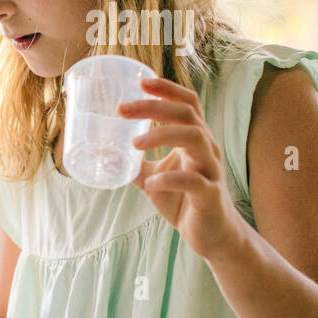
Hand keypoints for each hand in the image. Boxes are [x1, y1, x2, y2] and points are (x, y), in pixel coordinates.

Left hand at [118, 77, 246, 260]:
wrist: (212, 236)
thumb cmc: (184, 202)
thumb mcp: (154, 178)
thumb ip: (135, 165)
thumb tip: (105, 154)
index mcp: (195, 140)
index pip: (188, 103)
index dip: (167, 89)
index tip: (140, 81)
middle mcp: (207, 149)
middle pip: (186, 114)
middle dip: (154, 106)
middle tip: (121, 109)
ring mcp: (211, 171)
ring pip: (194, 138)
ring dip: (161, 134)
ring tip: (134, 143)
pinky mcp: (210, 195)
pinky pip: (193, 181)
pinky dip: (170, 179)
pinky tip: (151, 183)